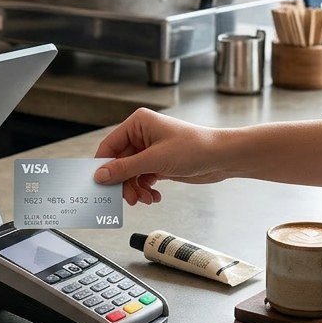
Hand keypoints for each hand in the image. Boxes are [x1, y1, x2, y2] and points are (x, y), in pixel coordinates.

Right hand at [93, 108, 232, 205]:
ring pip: (130, 175)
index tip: (99, 185)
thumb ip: (125, 168)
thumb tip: (101, 175)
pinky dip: (145, 190)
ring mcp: (150, 151)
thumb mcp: (155, 159)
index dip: (103, 166)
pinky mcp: (159, 164)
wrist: (221, 157)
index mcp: (138, 124)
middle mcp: (142, 135)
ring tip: (145, 199)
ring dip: (135, 190)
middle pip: (119, 164)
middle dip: (124, 183)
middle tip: (128, 199)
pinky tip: (153, 196)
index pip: (109, 146)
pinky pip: (142, 179)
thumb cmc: (195, 147)